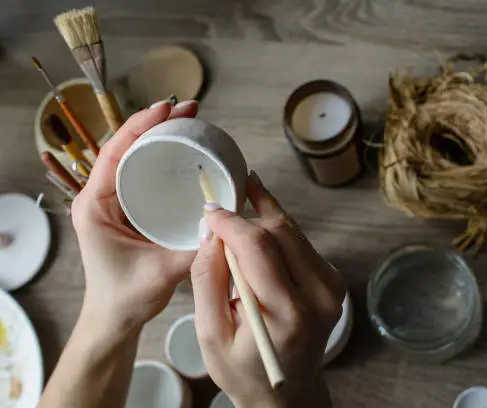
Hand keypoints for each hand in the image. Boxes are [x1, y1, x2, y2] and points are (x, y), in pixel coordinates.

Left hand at [71, 100, 198, 338]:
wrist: (115, 316)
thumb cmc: (126, 297)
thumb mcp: (161, 273)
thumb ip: (192, 250)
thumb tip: (223, 223)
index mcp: (95, 206)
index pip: (114, 154)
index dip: (139, 127)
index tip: (166, 109)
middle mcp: (101, 197)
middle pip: (125, 147)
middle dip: (155, 123)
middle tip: (189, 109)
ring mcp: (115, 201)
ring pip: (135, 157)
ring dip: (159, 136)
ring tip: (188, 121)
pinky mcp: (130, 208)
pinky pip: (144, 173)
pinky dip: (162, 157)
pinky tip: (184, 151)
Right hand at [191, 172, 345, 407]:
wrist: (287, 391)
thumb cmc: (243, 369)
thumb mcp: (210, 334)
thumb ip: (208, 280)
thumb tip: (211, 233)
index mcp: (287, 314)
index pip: (259, 247)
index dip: (231, 222)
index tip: (209, 210)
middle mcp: (318, 295)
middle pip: (279, 231)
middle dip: (245, 219)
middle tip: (218, 215)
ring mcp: (331, 286)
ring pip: (291, 230)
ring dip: (261, 219)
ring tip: (235, 210)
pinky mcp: (332, 279)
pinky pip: (300, 241)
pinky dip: (275, 230)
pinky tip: (257, 222)